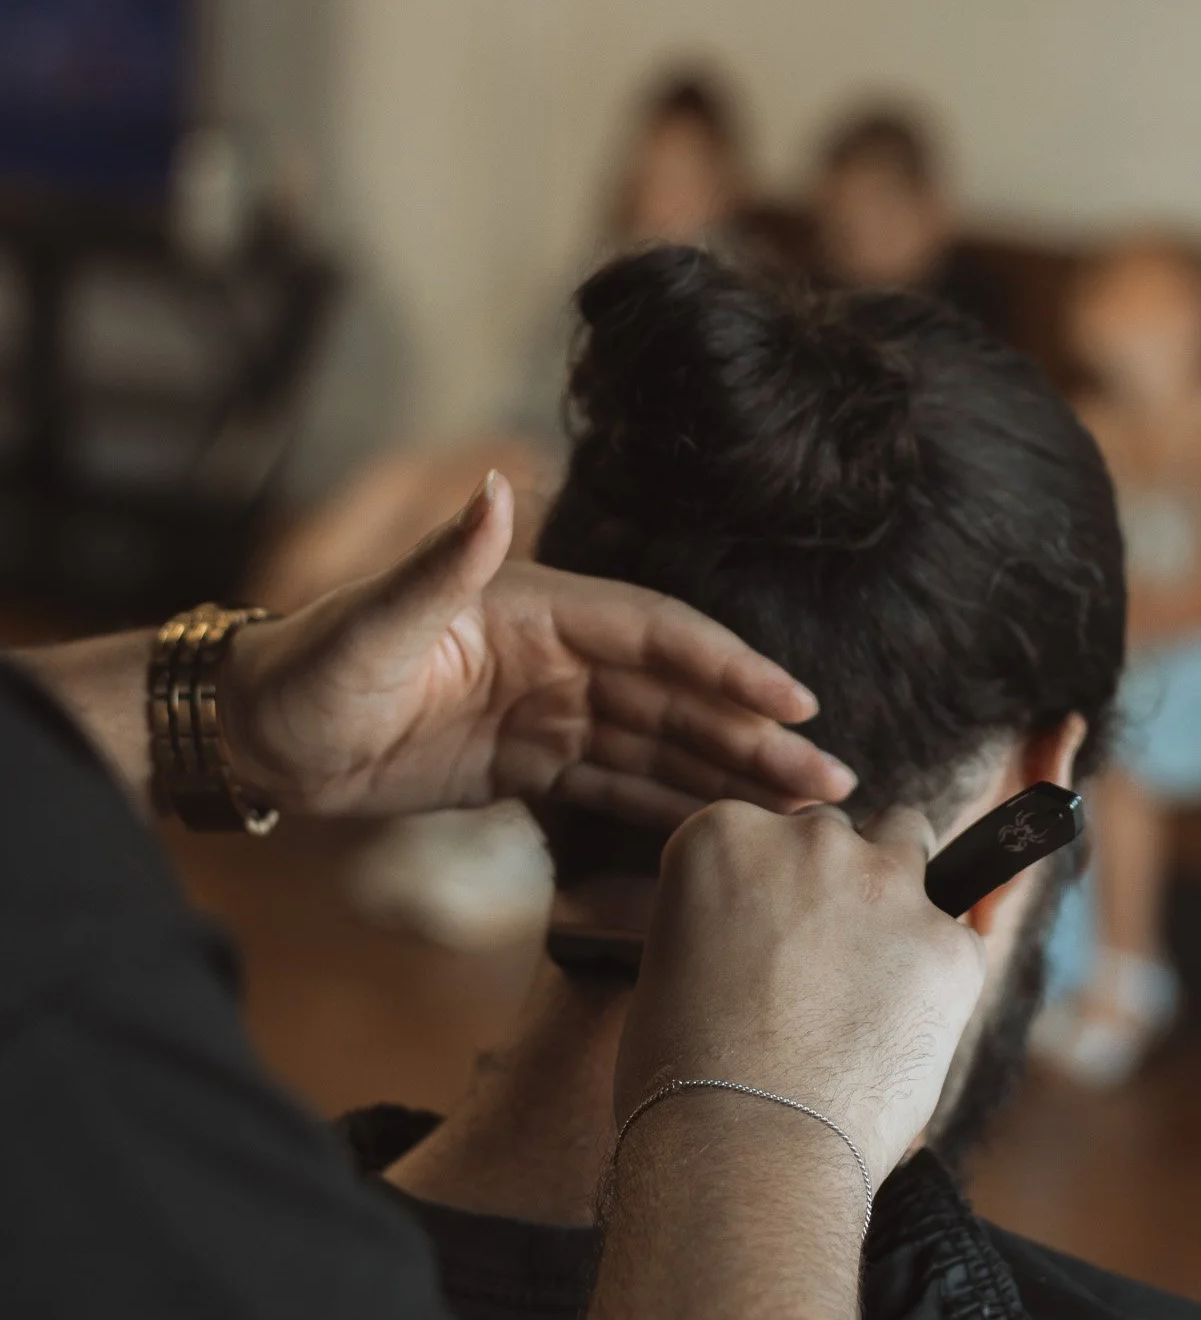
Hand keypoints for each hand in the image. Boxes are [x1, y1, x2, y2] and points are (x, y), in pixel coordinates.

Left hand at [223, 473, 854, 827]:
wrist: (254, 734)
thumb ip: (441, 564)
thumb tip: (494, 488)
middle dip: (752, 737)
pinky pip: (614, 785)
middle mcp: (556, 654)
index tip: (795, 703)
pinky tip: (721, 831)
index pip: (656, 634)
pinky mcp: (526, 762)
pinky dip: (668, 806)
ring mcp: (546, 710)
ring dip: (727, 775)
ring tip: (799, 814)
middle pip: (677, 696)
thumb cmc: (304, 668)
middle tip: (827, 784)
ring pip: (658, 744)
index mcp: (537, 608)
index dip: (729, 666)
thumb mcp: (371, 621)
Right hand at [614, 802, 986, 1187]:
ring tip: (880, 966)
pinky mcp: (947, 943)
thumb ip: (724, 921)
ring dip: (899, 887)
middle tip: (820, 961)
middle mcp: (807, 839)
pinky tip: (906, 1028)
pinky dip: (939, 973)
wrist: (746, 1148)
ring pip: (911, 842)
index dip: (767, 887)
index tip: (764, 935)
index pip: (763, 830)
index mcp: (723, 835)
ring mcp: (885, 885)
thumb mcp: (669, 966)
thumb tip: (759, 939)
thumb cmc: (685, 1078)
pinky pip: (957, 937)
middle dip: (831, 884)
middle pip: (835, 833)